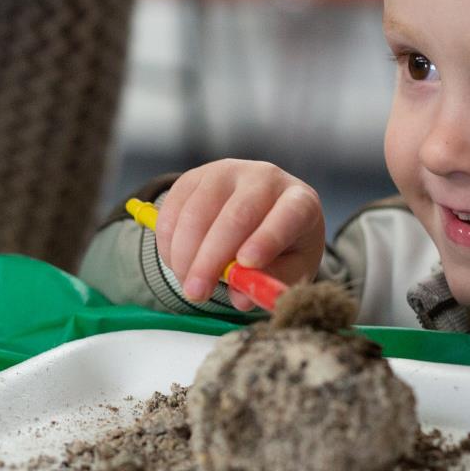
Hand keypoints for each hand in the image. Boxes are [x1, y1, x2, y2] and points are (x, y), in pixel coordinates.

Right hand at [151, 159, 324, 308]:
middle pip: (236, 215)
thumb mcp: (289, 269)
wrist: (260, 215)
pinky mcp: (195, 177)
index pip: (289, 214)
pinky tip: (178, 264)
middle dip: (211, 258)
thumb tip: (241, 297)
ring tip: (189, 286)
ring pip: (197, 212)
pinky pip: (172, 210)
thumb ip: (270, 283)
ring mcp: (227, 173)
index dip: (268, 238)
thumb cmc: (282, 247)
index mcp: (300, 201)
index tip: (247, 263)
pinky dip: (169, 243)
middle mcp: (265, 178)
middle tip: (196, 293)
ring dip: (184, 255)